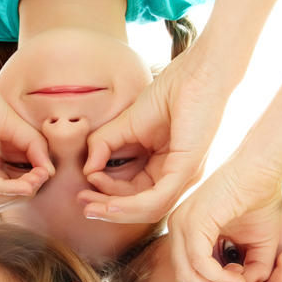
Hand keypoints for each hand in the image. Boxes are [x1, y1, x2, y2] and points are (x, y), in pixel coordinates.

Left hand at [0, 37, 53, 212]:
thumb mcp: (11, 122)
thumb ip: (31, 145)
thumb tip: (50, 171)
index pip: (4, 187)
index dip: (28, 184)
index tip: (47, 171)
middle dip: (23, 192)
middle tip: (43, 176)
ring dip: (14, 194)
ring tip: (35, 181)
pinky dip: (2, 186)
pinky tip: (23, 182)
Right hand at [78, 47, 230, 223]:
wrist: (198, 70)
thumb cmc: (171, 91)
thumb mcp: (126, 123)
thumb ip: (103, 144)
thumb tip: (87, 169)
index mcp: (164, 167)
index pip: (132, 192)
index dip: (106, 193)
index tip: (85, 181)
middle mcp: (176, 177)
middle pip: (138, 206)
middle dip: (107, 208)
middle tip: (83, 205)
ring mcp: (184, 176)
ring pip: (148, 209)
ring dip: (115, 212)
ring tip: (91, 206)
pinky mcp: (188, 170)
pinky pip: (158, 199)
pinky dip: (131, 206)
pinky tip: (110, 204)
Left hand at [168, 152, 281, 281]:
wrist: (263, 169)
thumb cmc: (261, 200)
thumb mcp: (257, 245)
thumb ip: (252, 270)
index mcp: (187, 233)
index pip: (190, 273)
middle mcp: (178, 229)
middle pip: (185, 278)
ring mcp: (180, 225)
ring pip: (188, 274)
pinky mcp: (191, 222)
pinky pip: (199, 262)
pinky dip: (219, 277)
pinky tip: (239, 278)